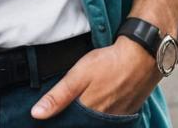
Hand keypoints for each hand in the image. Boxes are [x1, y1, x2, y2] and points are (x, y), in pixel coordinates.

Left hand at [30, 37, 161, 118]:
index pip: (68, 125)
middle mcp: (102, 123)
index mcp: (88, 115)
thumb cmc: (109, 63)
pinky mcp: (125, 116)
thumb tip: (36, 114)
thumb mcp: (78, 76)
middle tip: (67, 109)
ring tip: (81, 104)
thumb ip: (58, 96)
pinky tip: (96, 105)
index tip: (48, 120)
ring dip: (86, 119)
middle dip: (73, 119)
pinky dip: (98, 117)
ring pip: (94, 124)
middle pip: (81, 125)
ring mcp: (116, 121)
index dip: (58, 122)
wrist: (141, 57)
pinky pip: (108, 122)